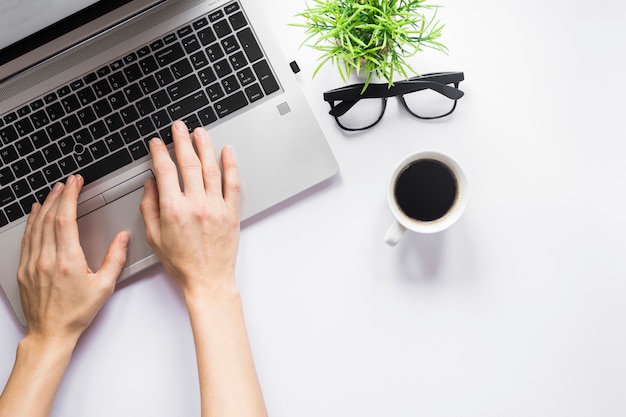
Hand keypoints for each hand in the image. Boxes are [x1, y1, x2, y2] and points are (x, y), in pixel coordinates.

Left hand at [17, 174, 129, 342]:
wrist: (50, 333)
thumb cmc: (76, 313)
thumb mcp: (104, 287)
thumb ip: (116, 259)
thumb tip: (123, 237)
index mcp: (67, 262)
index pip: (65, 219)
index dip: (70, 197)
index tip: (75, 184)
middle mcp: (46, 260)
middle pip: (49, 218)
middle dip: (60, 195)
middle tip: (68, 182)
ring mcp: (32, 264)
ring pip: (36, 226)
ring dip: (46, 205)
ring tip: (54, 191)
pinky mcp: (24, 269)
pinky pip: (27, 238)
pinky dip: (32, 222)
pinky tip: (36, 213)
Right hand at [140, 121, 240, 298]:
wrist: (208, 280)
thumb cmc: (181, 263)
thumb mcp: (154, 238)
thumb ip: (149, 207)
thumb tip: (150, 184)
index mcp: (173, 210)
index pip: (165, 171)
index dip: (159, 152)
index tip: (156, 143)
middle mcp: (196, 205)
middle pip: (188, 163)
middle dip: (181, 141)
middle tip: (178, 127)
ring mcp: (216, 207)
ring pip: (211, 168)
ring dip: (204, 146)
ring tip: (199, 132)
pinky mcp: (231, 212)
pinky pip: (233, 183)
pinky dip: (230, 165)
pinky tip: (226, 152)